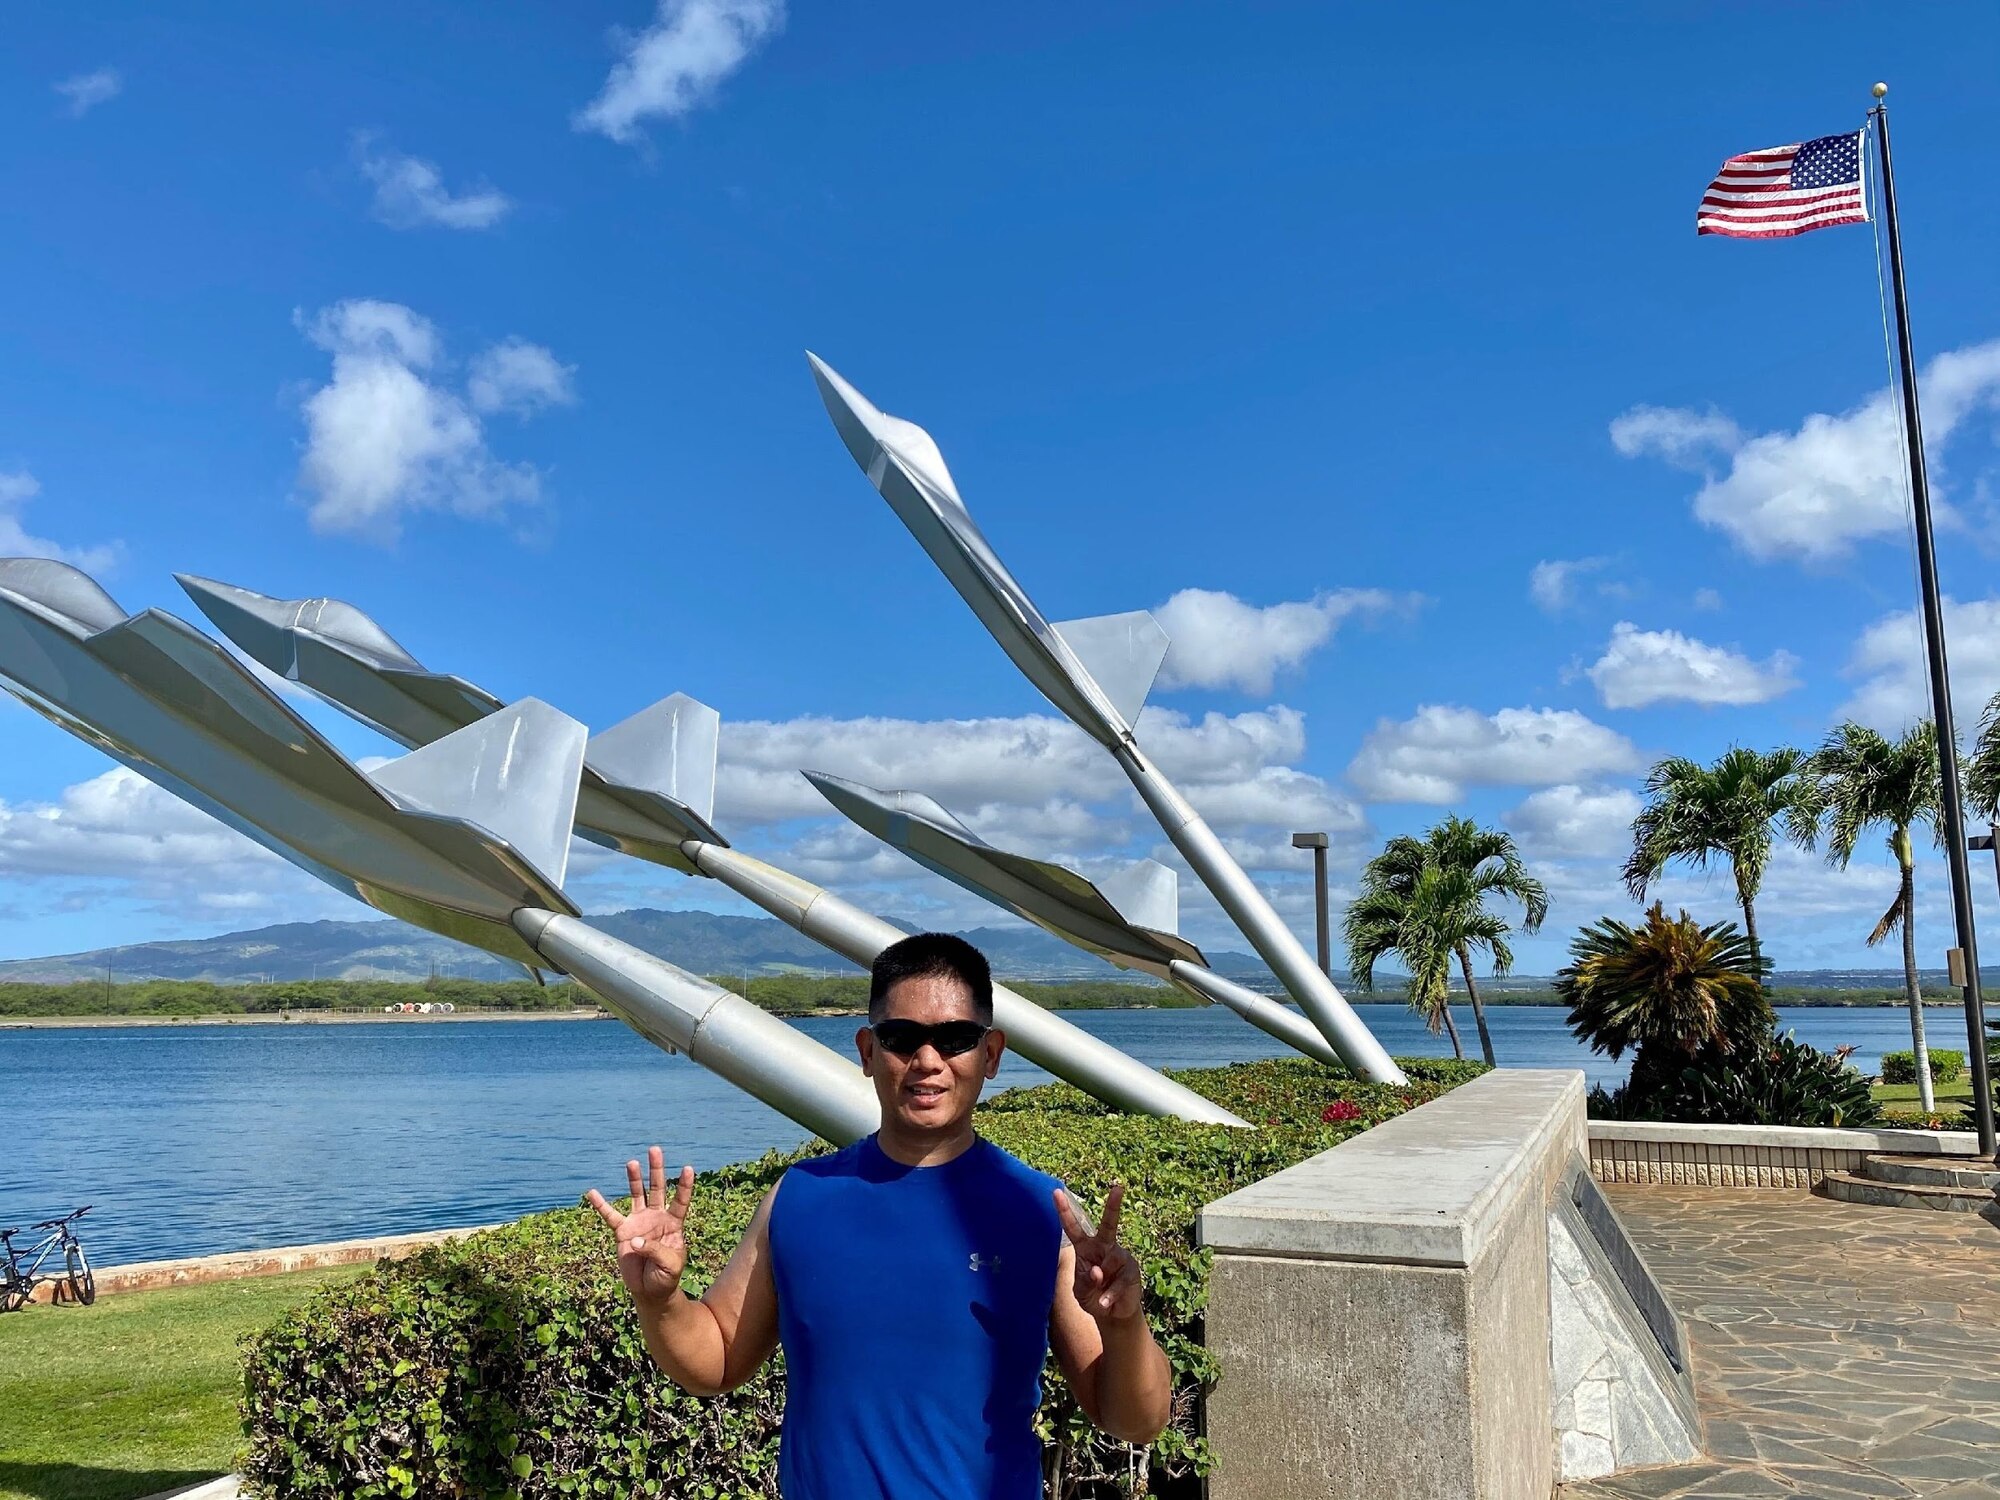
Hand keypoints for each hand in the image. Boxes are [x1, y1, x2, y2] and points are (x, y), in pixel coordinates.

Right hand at [586, 1146, 693, 1310]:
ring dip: (634, 1179)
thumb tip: (634, 1240)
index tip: (687, 1168)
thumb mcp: (669, 1265)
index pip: (680, 1200)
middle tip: (655, 1149)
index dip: (684, 1185)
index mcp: (673, 1223)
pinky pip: (610, 1215)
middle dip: (657, 1170)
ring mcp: (639, 1222)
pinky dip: (601, 1205)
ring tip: (632, 1162)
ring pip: (637, 1195)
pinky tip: (592, 1192)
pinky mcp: (622, 1232)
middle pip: (657, 1189)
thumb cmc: (666, 1276)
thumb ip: (655, 1250)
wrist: (650, 1290)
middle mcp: (656, 1217)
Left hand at [1055, 1183, 1142, 1325]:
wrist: (1111, 1315)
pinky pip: (1120, 1280)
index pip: (1073, 1227)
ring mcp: (1120, 1257)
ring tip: (1101, 1292)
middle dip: (1114, 1205)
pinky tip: (1105, 1302)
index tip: (1056, 1192)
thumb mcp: (1081, 1292)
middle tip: (1118, 1187)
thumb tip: (1098, 1270)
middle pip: (1109, 1223)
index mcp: (1085, 1248)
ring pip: (1111, 1262)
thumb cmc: (1092, 1298)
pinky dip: (1110, 1294)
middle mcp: (1104, 1247)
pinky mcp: (1132, 1270)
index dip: (1064, 1210)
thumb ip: (1085, 1281)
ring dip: (1103, 1280)